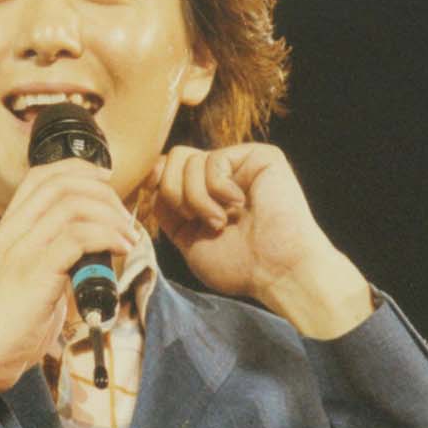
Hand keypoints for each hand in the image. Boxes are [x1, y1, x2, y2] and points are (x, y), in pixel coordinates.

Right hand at [0, 159, 139, 395]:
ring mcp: (21, 250)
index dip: (76, 169)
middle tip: (124, 216)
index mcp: (6, 230)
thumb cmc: (2, 325)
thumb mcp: (21, 279)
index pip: (38, 177)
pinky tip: (121, 249)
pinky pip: (77, 238)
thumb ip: (48, 259)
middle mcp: (11, 232)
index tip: (104, 180)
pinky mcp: (35, 273)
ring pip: (72, 206)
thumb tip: (87, 254)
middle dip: (101, 192)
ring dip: (111, 216)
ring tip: (129, 237)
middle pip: (60, 184)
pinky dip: (107, 237)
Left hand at [145, 144, 372, 338]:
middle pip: (174, 158)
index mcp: (206, 192)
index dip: (156, 179)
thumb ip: (168, 209)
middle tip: (198, 221)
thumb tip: (150, 177)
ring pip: (189, 160)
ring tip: (222, 221)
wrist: (277, 271)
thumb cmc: (239, 265)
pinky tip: (239, 205)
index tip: (153, 194)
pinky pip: (214, 160)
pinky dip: (218, 189)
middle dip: (174, 192)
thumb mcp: (188, 238)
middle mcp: (223, 174)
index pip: (168, 169)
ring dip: (198, 199)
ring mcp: (240, 163)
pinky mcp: (259, 156)